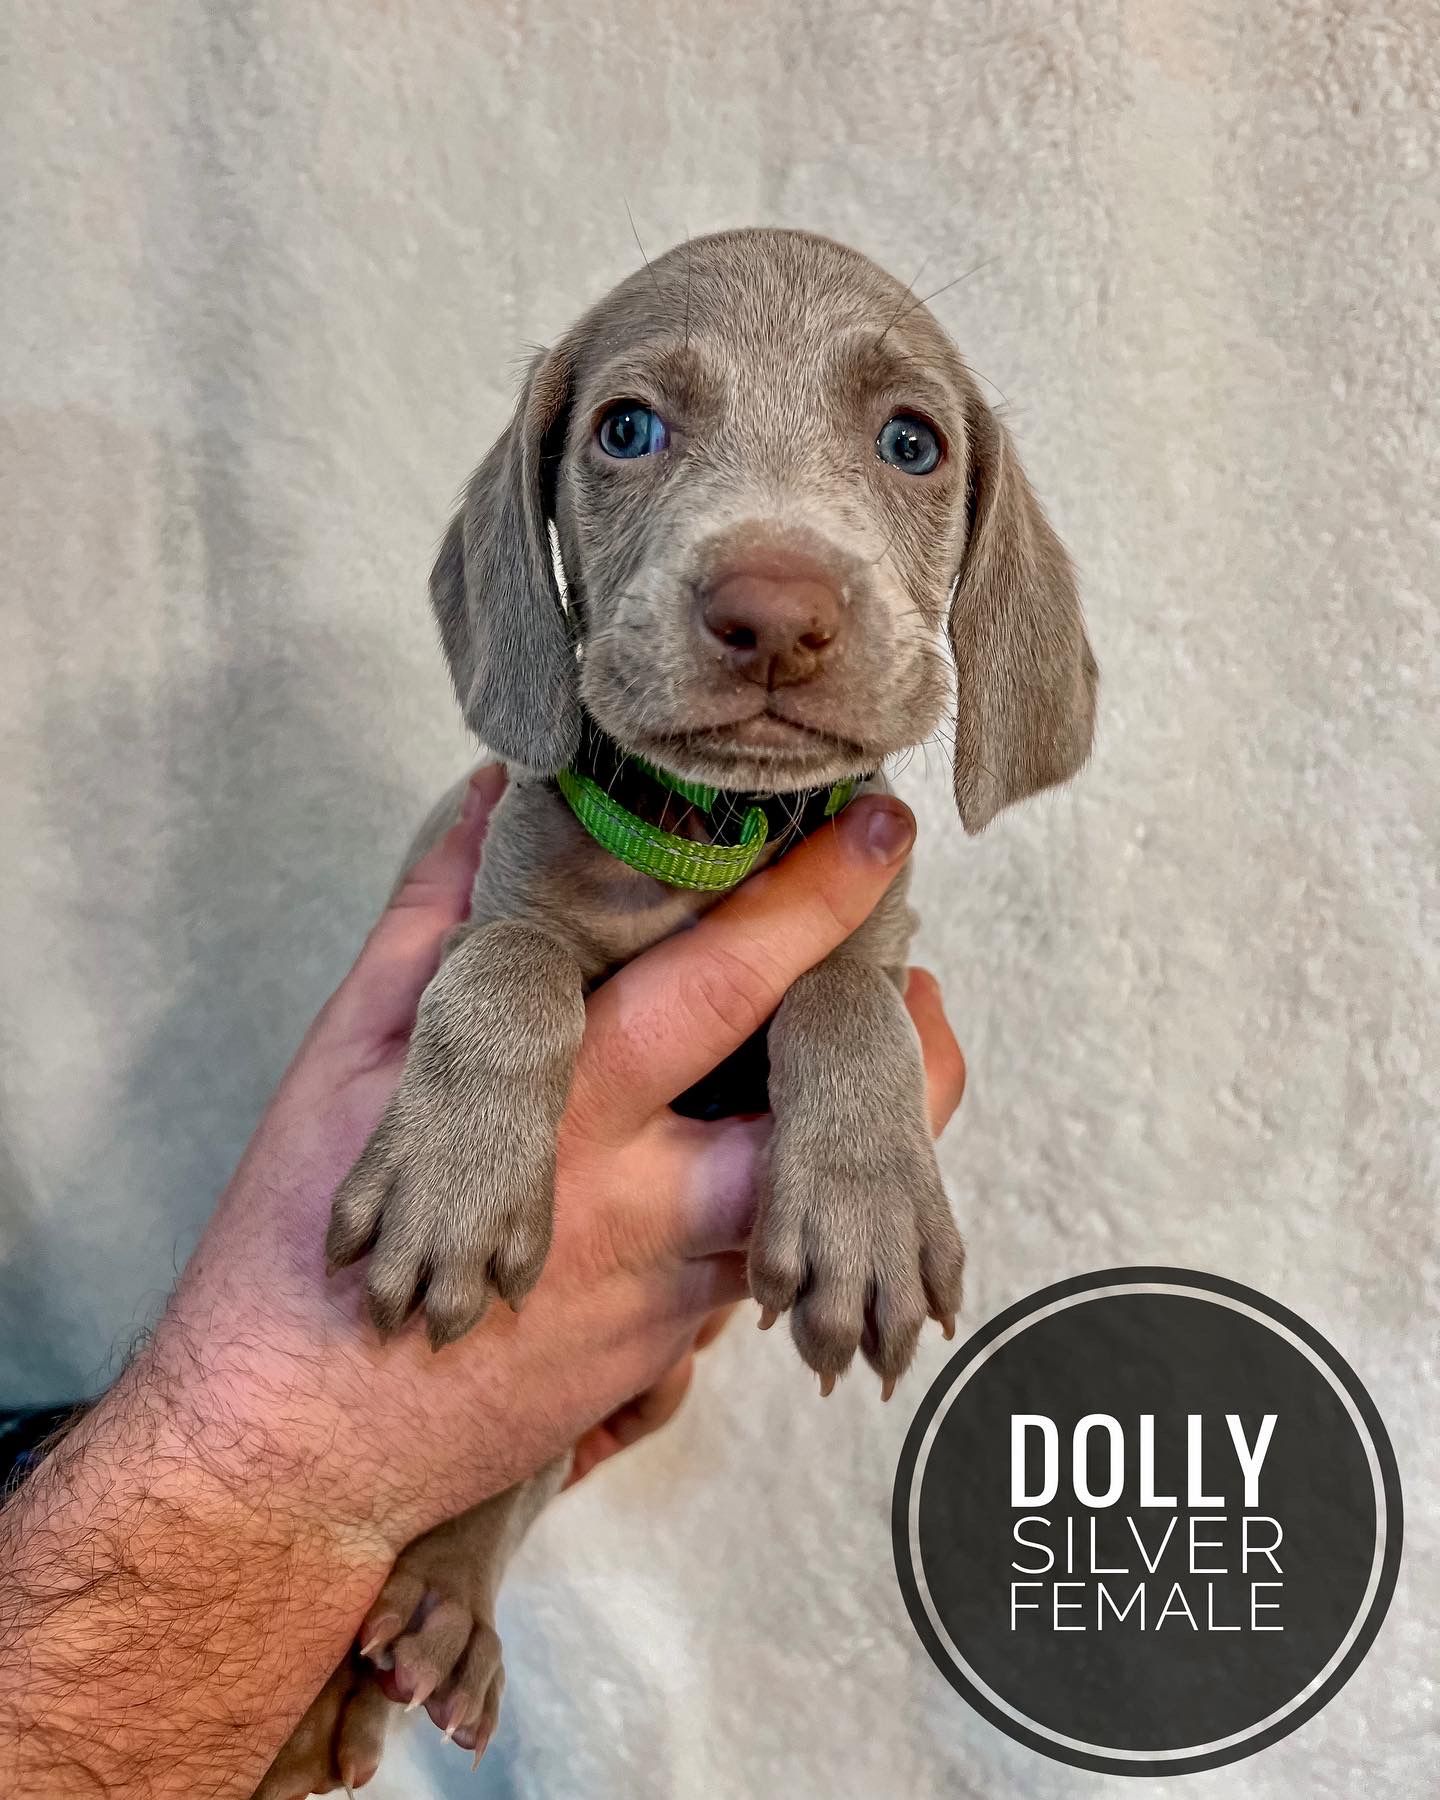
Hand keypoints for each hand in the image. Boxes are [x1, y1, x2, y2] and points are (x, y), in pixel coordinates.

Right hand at [154, 767, 964, 1554]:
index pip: (719, 980)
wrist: (300, 1442)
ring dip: (853, 1142)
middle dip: (901, 1046)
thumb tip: (486, 806)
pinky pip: (752, 1265)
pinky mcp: (665, 1348)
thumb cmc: (298, 1244)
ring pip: (813, 1203)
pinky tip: (749, 1170)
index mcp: (566, 1102)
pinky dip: (774, 1211)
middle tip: (924, 981)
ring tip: (862, 1069)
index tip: (882, 836)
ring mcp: (666, 1283)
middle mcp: (641, 1195)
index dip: (810, 902)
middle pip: (821, 1116)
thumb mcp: (346, 1059)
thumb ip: (430, 923)